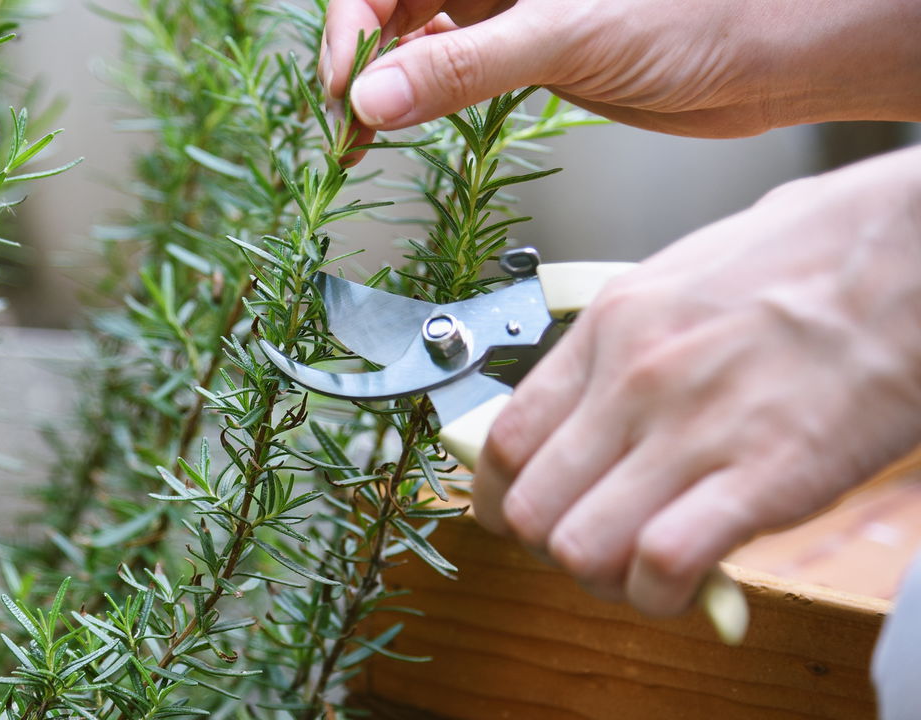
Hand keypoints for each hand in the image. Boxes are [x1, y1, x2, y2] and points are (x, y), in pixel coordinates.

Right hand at [321, 0, 920, 147]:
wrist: (766, 58)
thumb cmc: (696, 15)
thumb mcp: (564, 36)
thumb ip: (463, 67)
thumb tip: (376, 97)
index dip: (354, 28)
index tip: (348, 88)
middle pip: (393, 8)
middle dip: (360, 64)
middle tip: (346, 128)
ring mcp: (506, 12)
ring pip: (416, 42)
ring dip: (382, 89)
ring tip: (361, 140)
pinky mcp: (525, 53)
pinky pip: (450, 71)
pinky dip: (420, 101)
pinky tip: (406, 128)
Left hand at [472, 145, 920, 615]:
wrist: (914, 252)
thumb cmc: (808, 257)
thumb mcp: (679, 277)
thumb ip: (621, 345)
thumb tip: (585, 402)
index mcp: (608, 328)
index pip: (504, 441)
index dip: (501, 497)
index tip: (522, 514)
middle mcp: (633, 380)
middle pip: (531, 509)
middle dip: (549, 546)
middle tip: (591, 543)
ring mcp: (693, 430)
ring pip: (580, 548)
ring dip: (604, 577)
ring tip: (640, 567)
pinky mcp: (764, 477)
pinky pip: (663, 564)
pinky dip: (662, 592)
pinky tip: (686, 581)